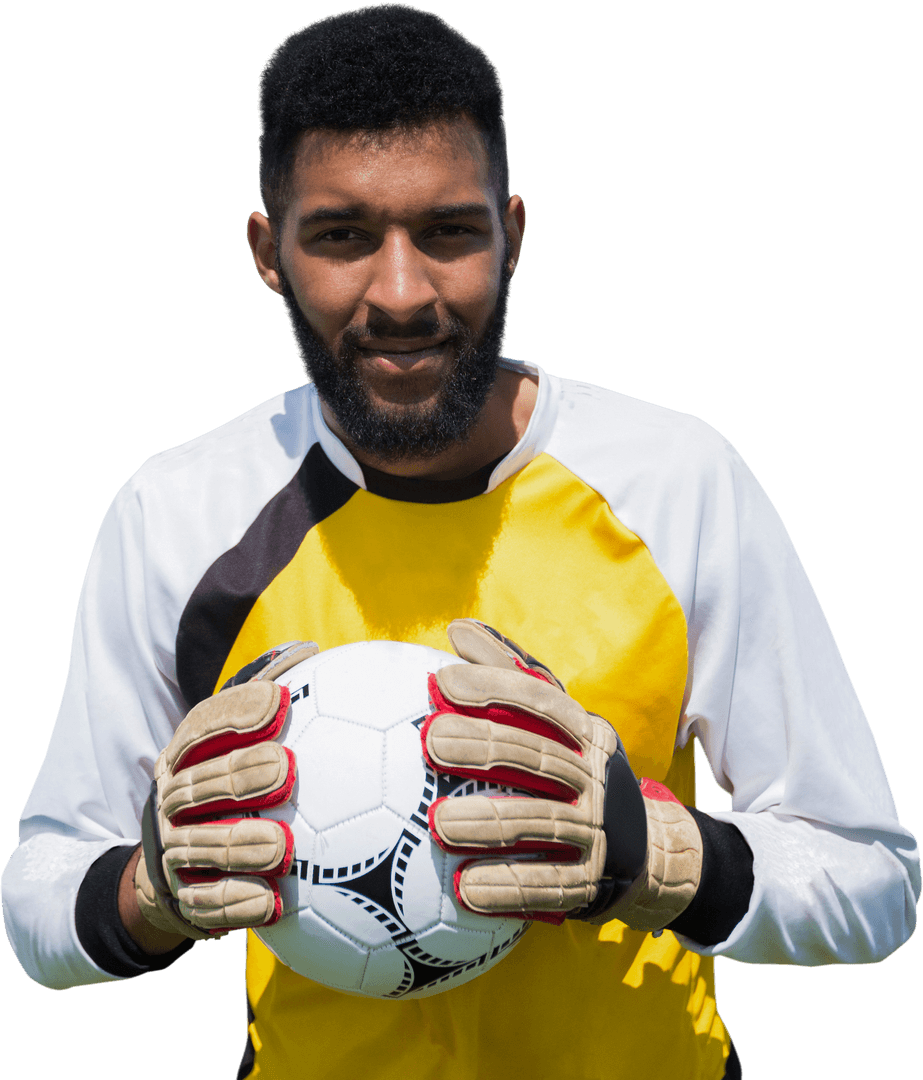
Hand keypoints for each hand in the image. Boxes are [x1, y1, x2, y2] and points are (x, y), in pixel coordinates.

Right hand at [135, 641, 317, 938]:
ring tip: (281, 846)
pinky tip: (273, 902)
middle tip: (284, 769)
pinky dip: (238, 904)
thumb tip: (311, 651)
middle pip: (200, 785)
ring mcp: (175, 850)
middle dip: (239, 775)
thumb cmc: (228, 786)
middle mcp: (172, 800)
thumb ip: (269, 696)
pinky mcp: (186, 899)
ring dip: (239, 844)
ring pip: (200, 845)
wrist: (176, 867)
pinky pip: (208, 904)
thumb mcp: (237, 741)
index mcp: (186, 755)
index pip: (203, 726)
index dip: (237, 712)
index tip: (279, 703)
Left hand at [422, 620, 702, 930]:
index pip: (542, 700)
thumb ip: (512, 674)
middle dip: (484, 748)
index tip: (443, 681)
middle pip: (538, 757)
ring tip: (439, 824)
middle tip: (431, 743)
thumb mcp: (561, 722)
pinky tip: (465, 889)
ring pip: (542, 822)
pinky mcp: (595, 880)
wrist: (651, 849)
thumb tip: (457, 629)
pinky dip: (508, 888)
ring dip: (490, 823)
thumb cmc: (579, 772)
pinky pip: (549, 885)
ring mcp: (600, 828)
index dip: (495, 686)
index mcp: (586, 732)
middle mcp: (597, 776)